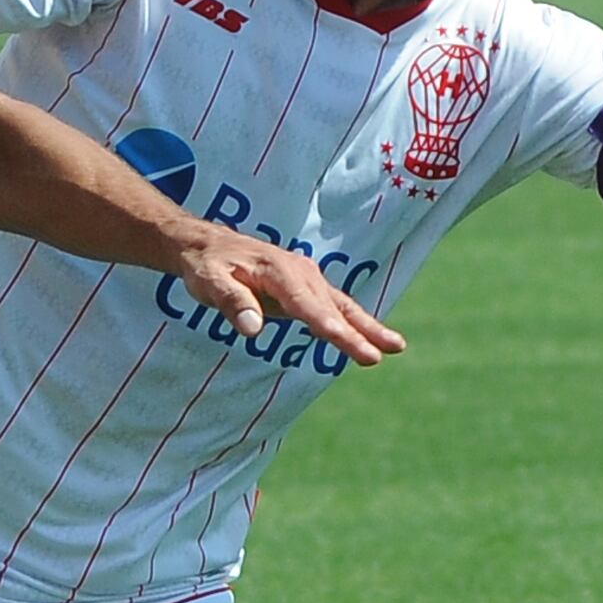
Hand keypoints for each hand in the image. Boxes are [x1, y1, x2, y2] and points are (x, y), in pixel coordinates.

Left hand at [174, 226, 405, 367]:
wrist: (208, 246)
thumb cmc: (206, 266)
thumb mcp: (208, 282)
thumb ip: (230, 301)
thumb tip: (251, 327)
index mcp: (277, 270)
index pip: (305, 304)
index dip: (325, 325)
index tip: (344, 341)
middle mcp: (299, 272)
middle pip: (332, 307)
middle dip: (357, 332)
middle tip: (379, 356)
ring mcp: (307, 278)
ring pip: (342, 306)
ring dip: (368, 327)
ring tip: (396, 347)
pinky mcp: (306, 287)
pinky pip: (334, 306)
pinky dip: (356, 322)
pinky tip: (372, 339)